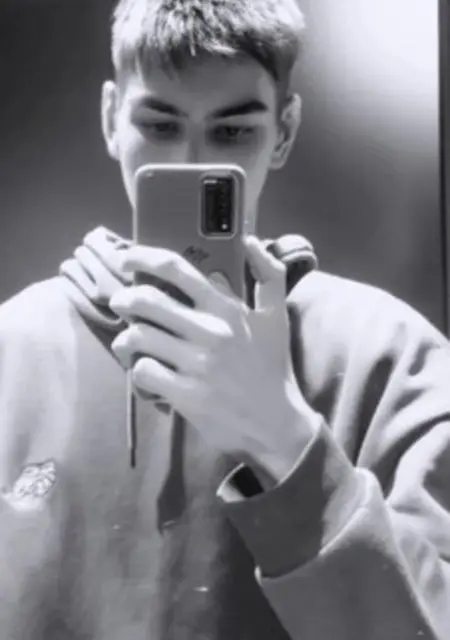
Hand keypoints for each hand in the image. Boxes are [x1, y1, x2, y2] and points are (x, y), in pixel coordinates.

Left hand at [110, 236, 318, 485]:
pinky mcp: (186, 395)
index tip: (127, 259)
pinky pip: (143, 371)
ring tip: (129, 342)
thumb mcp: (277, 317)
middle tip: (119, 304)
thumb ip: (269, 275)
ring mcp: (196, 364)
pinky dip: (137, 370)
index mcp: (226, 309)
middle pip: (147, 301)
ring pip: (138, 336)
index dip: (144, 258)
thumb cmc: (273, 367)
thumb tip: (251, 241)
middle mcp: (209, 331)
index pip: (177, 270)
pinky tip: (145, 372)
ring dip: (126, 338)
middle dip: (123, 299)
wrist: (276, 422)